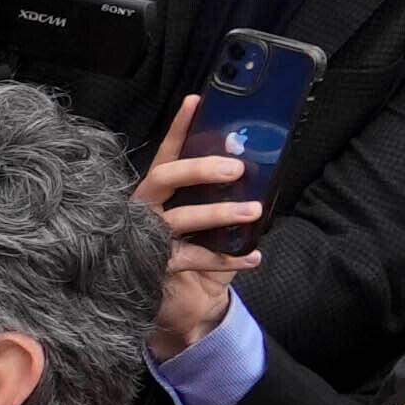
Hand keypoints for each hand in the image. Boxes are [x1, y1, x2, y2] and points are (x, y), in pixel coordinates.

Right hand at [139, 112, 264, 355]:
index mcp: (157, 192)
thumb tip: (259, 168)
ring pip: (180, 218)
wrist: (184, 303)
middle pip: (164, 178)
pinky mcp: (154, 266)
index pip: (168, 153)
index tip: (196, 101)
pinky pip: (193, 259)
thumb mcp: (208, 217)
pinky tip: (253, 255)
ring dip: (220, 212)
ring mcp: (146, 237)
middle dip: (200, 169)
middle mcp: (145, 209)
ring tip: (254, 210)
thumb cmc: (195, 251)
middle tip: (237, 168)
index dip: (180, 127)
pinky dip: (227, 258)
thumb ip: (219, 195)